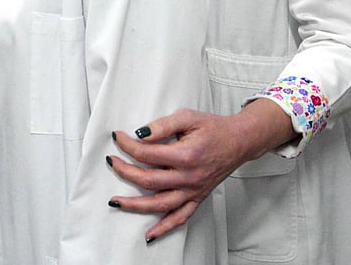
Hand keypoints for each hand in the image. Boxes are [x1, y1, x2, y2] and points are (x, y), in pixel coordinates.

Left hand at [107, 102, 294, 240]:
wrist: (239, 141)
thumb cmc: (213, 128)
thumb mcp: (187, 117)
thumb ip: (162, 125)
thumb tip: (139, 133)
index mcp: (185, 155)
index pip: (146, 154)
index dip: (127, 145)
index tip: (117, 137)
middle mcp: (189, 177)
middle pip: (148, 180)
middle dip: (124, 171)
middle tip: (111, 162)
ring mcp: (193, 190)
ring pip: (160, 204)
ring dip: (135, 205)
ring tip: (115, 201)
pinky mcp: (198, 197)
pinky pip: (180, 218)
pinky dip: (164, 228)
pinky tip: (149, 234)